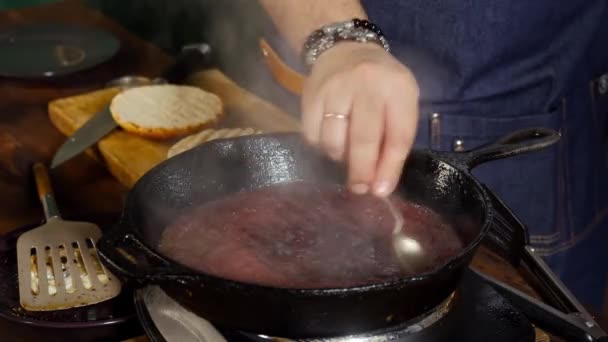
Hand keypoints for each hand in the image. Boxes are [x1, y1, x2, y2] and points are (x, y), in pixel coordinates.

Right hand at [301, 42, 419, 196]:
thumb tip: (380, 185)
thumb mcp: (401, 101)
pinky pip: (312, 134)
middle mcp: (366, 85)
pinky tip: (330, 138)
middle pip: (363, 139)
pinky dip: (321, 145)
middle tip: (359, 189)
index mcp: (398, 88)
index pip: (398, 135)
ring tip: (345, 153)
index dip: (390, 168)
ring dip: (339, 157)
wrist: (344, 48)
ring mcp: (335, 89)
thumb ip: (395, 139)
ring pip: (333, 140)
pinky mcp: (311, 95)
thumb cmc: (381, 83)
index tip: (381, 191)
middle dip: (362, 171)